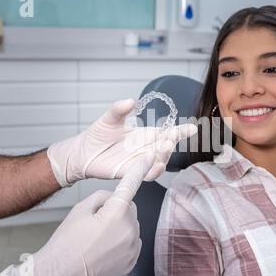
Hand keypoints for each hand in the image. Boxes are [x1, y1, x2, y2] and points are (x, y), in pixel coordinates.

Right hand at [0, 152, 154, 275]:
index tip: (148, 159)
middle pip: (129, 208)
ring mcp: (132, 247)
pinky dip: (123, 241)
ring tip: (98, 238)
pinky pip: (132, 241)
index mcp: (116, 214)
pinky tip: (105, 248)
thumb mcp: (79, 210)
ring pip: (132, 225)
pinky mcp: (133, 260)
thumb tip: (114, 197)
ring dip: (120, 227)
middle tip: (96, 222)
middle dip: (116, 210)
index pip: (130, 185)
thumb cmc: (65, 245)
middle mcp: (129, 230)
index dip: (139, 170)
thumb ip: (102, 196)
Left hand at [47, 98, 196, 186]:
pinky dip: (152, 172)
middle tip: (170, 138)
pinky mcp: (130, 173)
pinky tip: (156, 167)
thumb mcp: (109, 118)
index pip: (167, 132)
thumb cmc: (98, 135)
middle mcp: (147, 149)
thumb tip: (131, 101)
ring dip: (163, 156)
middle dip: (170, 143)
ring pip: (158, 161)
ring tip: (163, 148)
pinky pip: (145, 174)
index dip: (181, 131)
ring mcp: (140, 162)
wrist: (82, 153)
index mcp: (146, 135)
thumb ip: (119, 109)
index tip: (192, 128)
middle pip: (165, 147)